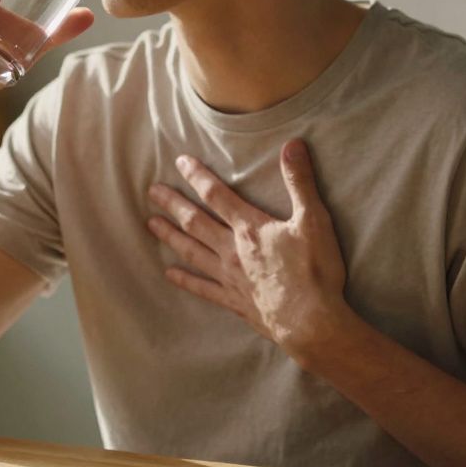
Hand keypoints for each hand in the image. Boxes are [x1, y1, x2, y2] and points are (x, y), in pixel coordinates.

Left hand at [146, 139, 354, 357]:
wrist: (310, 322)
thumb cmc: (315, 271)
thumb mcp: (313, 220)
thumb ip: (300, 182)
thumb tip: (293, 145)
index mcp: (250, 228)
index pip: (216, 195)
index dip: (197, 176)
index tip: (179, 162)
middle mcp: (232, 250)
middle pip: (195, 222)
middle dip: (173, 204)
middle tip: (152, 191)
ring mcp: (229, 277)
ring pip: (192, 251)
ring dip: (170, 236)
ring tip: (150, 224)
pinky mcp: (233, 301)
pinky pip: (202, 288)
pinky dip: (185, 280)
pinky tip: (169, 274)